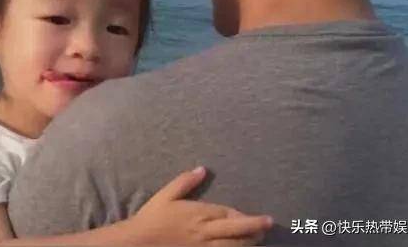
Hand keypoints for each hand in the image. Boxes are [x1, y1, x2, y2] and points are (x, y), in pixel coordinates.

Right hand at [129, 166, 272, 245]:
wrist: (138, 243)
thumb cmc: (152, 217)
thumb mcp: (167, 194)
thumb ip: (186, 181)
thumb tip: (202, 169)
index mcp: (199, 214)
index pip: (228, 214)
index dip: (244, 216)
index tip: (259, 216)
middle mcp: (205, 232)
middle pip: (236, 231)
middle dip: (255, 228)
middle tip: (269, 225)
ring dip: (248, 243)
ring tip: (259, 239)